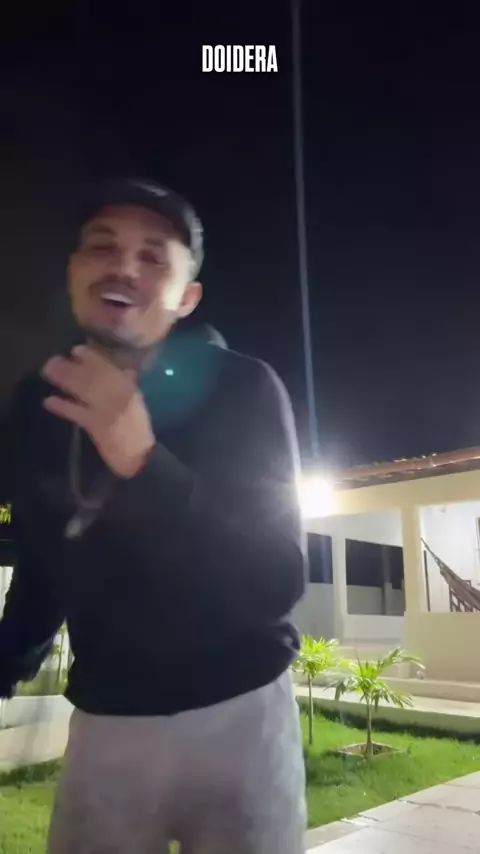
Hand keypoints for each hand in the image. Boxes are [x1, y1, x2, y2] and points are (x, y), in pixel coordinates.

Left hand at [42, 346, 155, 478]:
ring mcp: (109, 410)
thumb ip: (131, 385)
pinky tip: (49, 401)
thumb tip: (125, 369)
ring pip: (84, 390)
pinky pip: (78, 414)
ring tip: (48, 372)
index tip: (76, 349)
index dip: (92, 357)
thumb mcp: (137, 404)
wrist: (141, 457)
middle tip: (53, 359)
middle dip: (72, 366)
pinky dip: (63, 407)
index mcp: (130, 389)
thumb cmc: (138, 430)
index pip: (110, 368)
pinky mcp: (98, 427)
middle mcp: (119, 395)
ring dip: (64, 379)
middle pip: (93, 375)